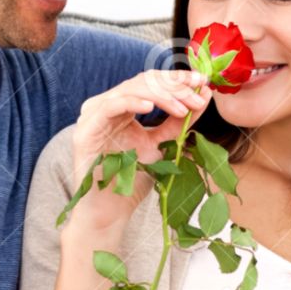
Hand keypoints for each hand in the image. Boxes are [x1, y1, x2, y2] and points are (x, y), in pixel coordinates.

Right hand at [66, 69, 212, 236]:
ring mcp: (93, 116)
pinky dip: (132, 102)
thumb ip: (178, 121)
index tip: (203, 81)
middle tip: (197, 97)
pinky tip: (151, 107)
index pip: (151, 82)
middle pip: (142, 82)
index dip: (177, 78)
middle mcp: (106, 106)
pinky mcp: (86, 130)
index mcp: (122, 106)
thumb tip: (204, 96)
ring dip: (161, 96)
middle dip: (173, 87)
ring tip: (183, 108)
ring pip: (129, 90)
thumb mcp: (162, 144)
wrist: (112, 210)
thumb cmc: (133, 179)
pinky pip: (110, 107)